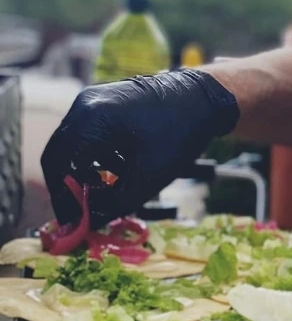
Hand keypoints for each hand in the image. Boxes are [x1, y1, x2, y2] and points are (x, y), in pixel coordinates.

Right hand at [42, 70, 239, 228]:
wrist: (203, 98)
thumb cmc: (180, 134)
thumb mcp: (151, 176)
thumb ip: (118, 201)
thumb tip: (92, 221)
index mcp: (92, 119)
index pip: (60, 163)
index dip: (63, 197)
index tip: (71, 222)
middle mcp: (84, 105)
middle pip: (60, 153)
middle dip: (70, 186)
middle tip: (80, 214)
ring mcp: (92, 101)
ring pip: (74, 146)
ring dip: (86, 172)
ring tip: (110, 192)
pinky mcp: (102, 104)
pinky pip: (88, 136)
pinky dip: (98, 158)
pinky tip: (122, 171)